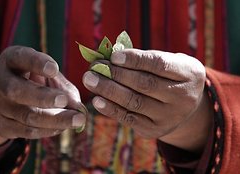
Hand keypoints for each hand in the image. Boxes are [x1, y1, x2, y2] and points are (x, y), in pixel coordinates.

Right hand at [0, 46, 85, 144]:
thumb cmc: (29, 79)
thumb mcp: (41, 71)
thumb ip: (60, 83)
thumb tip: (77, 106)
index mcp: (11, 60)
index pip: (21, 58)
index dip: (36, 63)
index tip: (54, 69)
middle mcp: (0, 81)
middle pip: (17, 90)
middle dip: (43, 97)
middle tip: (64, 100)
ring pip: (26, 116)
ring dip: (54, 119)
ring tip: (77, 119)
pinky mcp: (2, 126)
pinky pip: (27, 131)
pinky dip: (48, 130)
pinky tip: (63, 127)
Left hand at [83, 49, 212, 151]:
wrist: (185, 105)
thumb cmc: (170, 76)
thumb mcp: (168, 61)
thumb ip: (144, 58)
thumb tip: (109, 55)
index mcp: (189, 73)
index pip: (159, 64)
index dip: (135, 60)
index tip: (113, 56)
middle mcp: (183, 97)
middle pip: (144, 84)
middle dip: (115, 75)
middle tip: (93, 68)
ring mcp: (169, 117)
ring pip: (134, 102)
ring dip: (108, 90)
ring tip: (90, 80)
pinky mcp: (155, 130)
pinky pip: (130, 119)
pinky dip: (111, 109)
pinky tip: (97, 100)